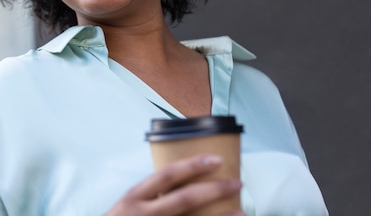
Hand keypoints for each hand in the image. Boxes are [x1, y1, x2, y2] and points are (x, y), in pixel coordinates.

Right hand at [104, 154, 243, 215]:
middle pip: (185, 198)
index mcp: (134, 198)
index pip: (167, 175)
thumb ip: (150, 196)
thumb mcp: (128, 206)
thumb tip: (182, 183)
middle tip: (236, 183)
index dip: (193, 165)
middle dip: (214, 190)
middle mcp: (144, 214)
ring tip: (242, 212)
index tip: (216, 159)